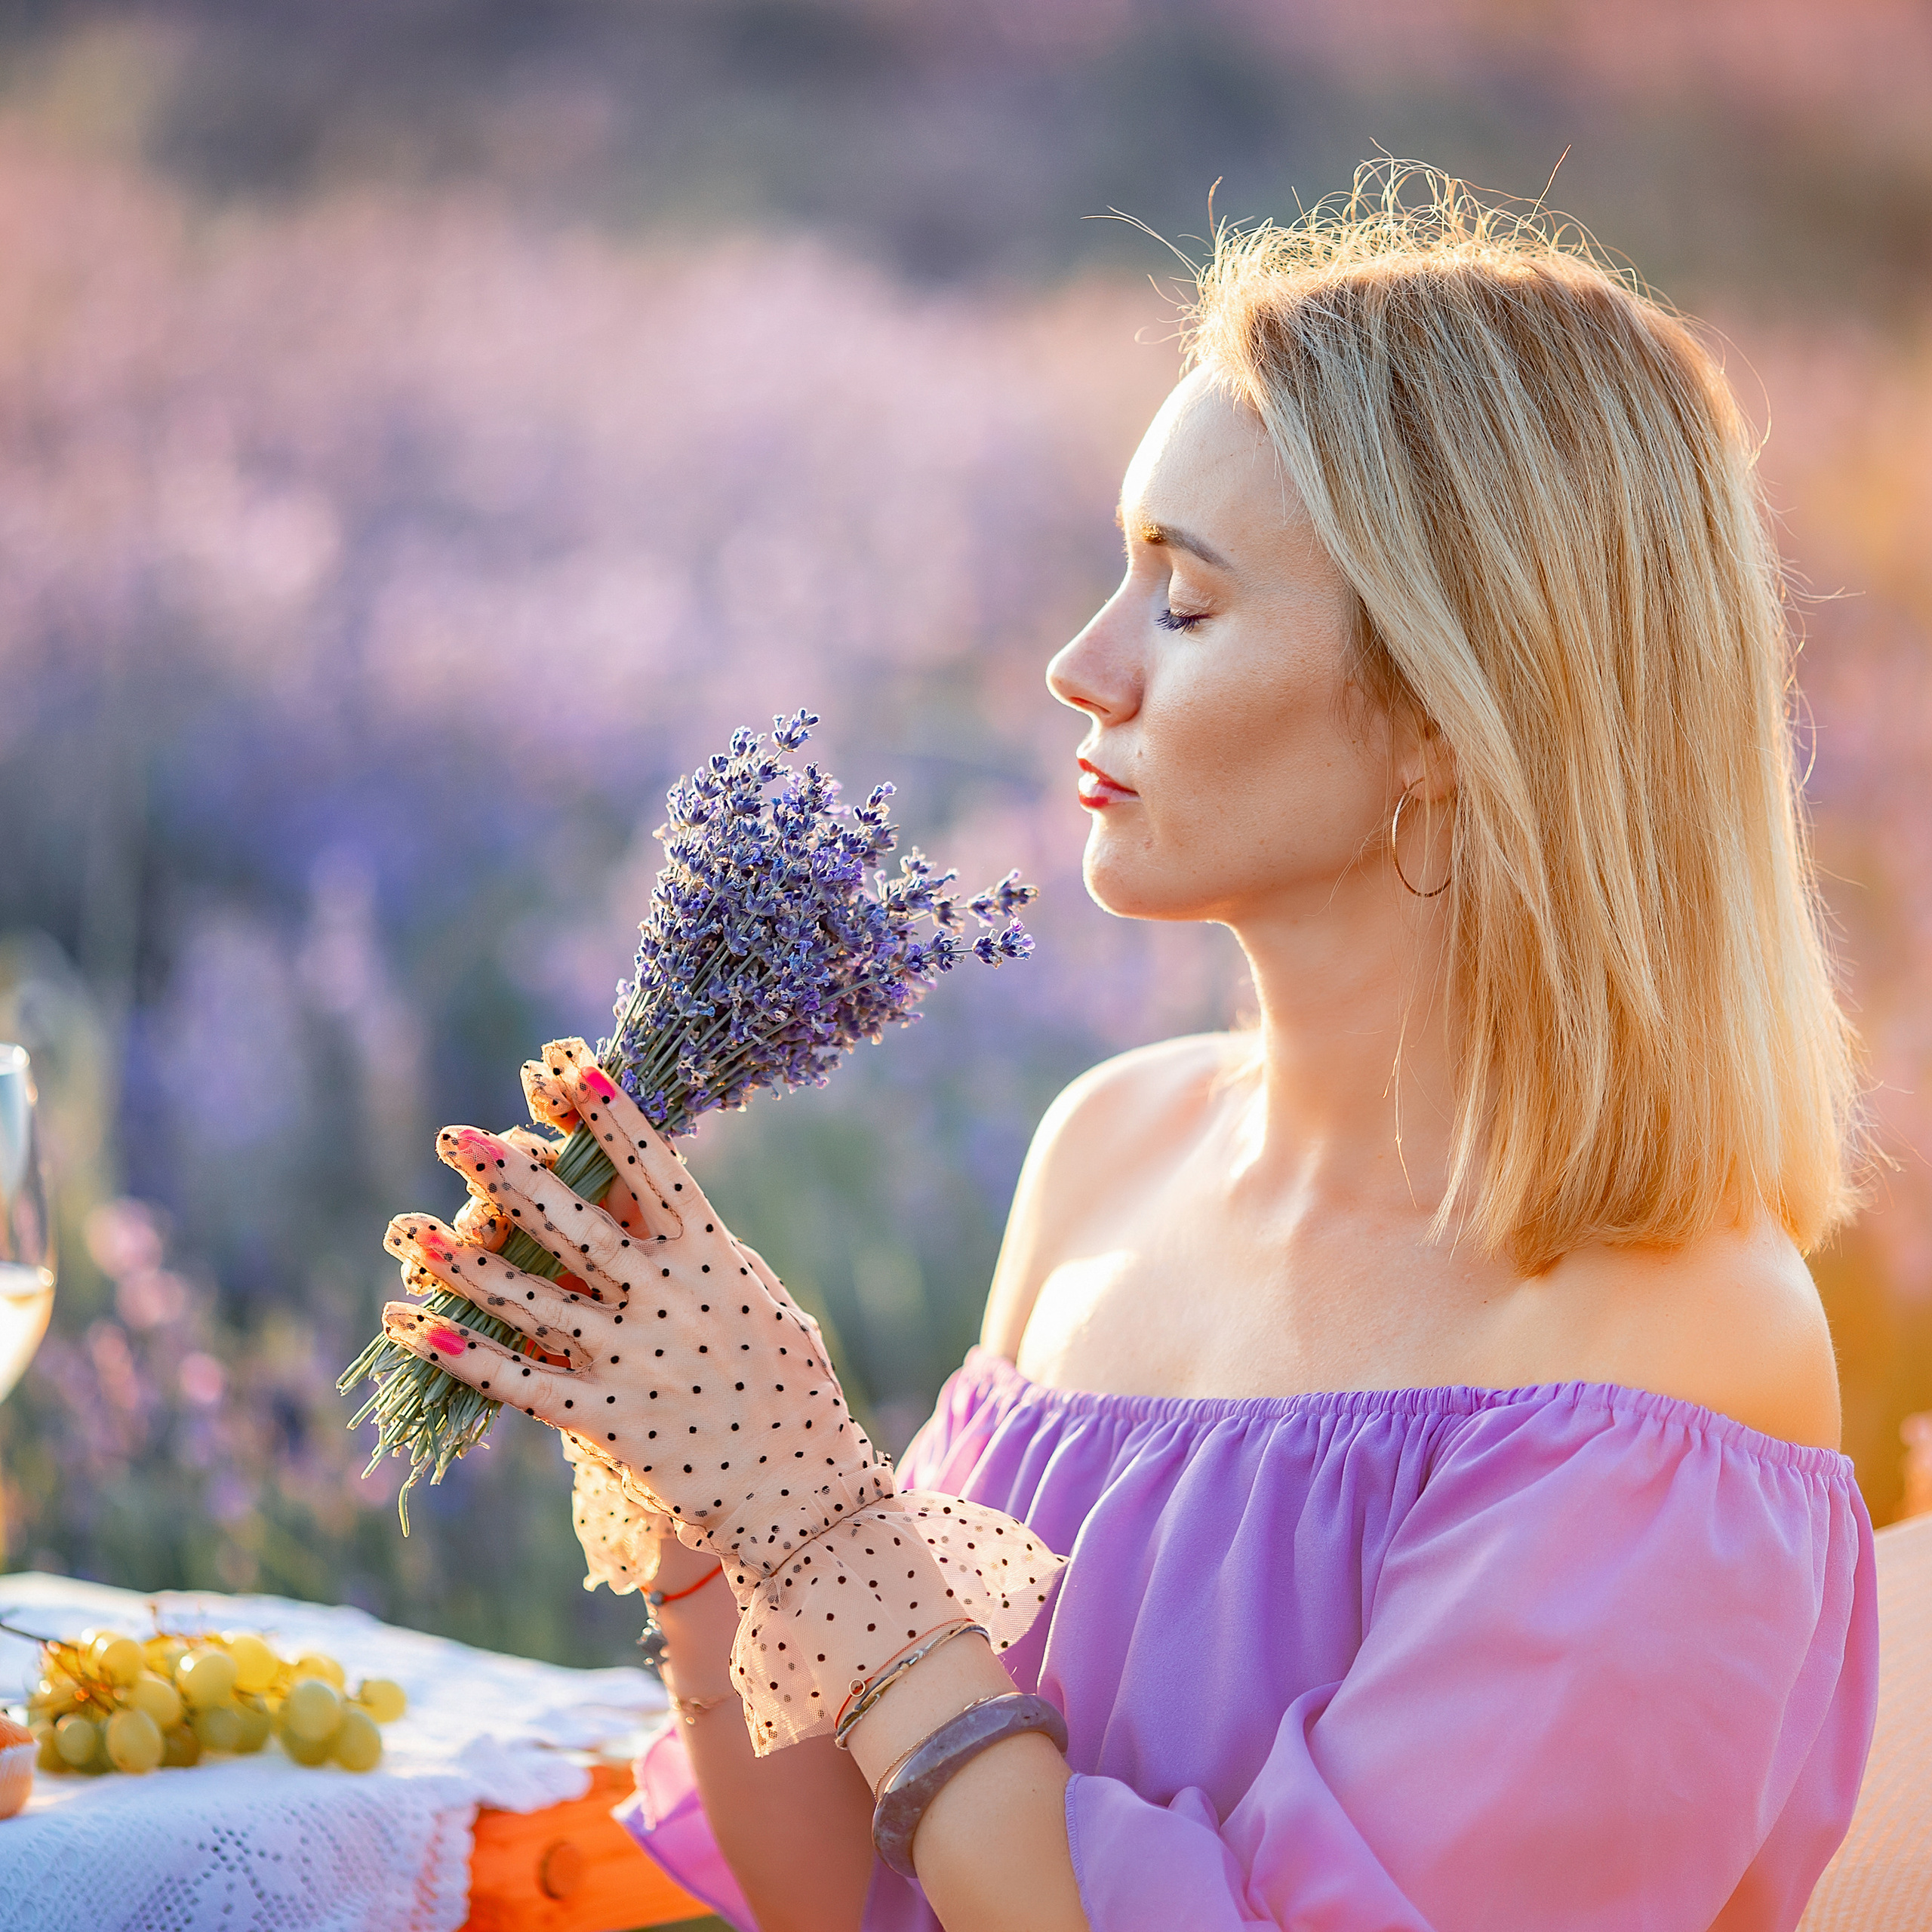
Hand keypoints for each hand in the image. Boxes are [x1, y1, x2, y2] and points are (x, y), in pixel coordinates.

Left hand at [381, 1038, 1063, 1751]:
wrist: (808, 1497)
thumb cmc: (792, 1390)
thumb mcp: (763, 1303)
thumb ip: (705, 1256)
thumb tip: (652, 1204)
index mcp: (713, 1259)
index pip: (655, 1170)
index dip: (609, 1116)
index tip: (565, 1068)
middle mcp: (669, 1300)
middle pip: (578, 1224)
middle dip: (513, 1177)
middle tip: (454, 1137)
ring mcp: (637, 1361)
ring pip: (534, 1301)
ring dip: (466, 1265)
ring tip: (408, 1232)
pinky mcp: (611, 1424)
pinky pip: (525, 1384)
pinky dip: (466, 1358)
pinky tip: (413, 1330)